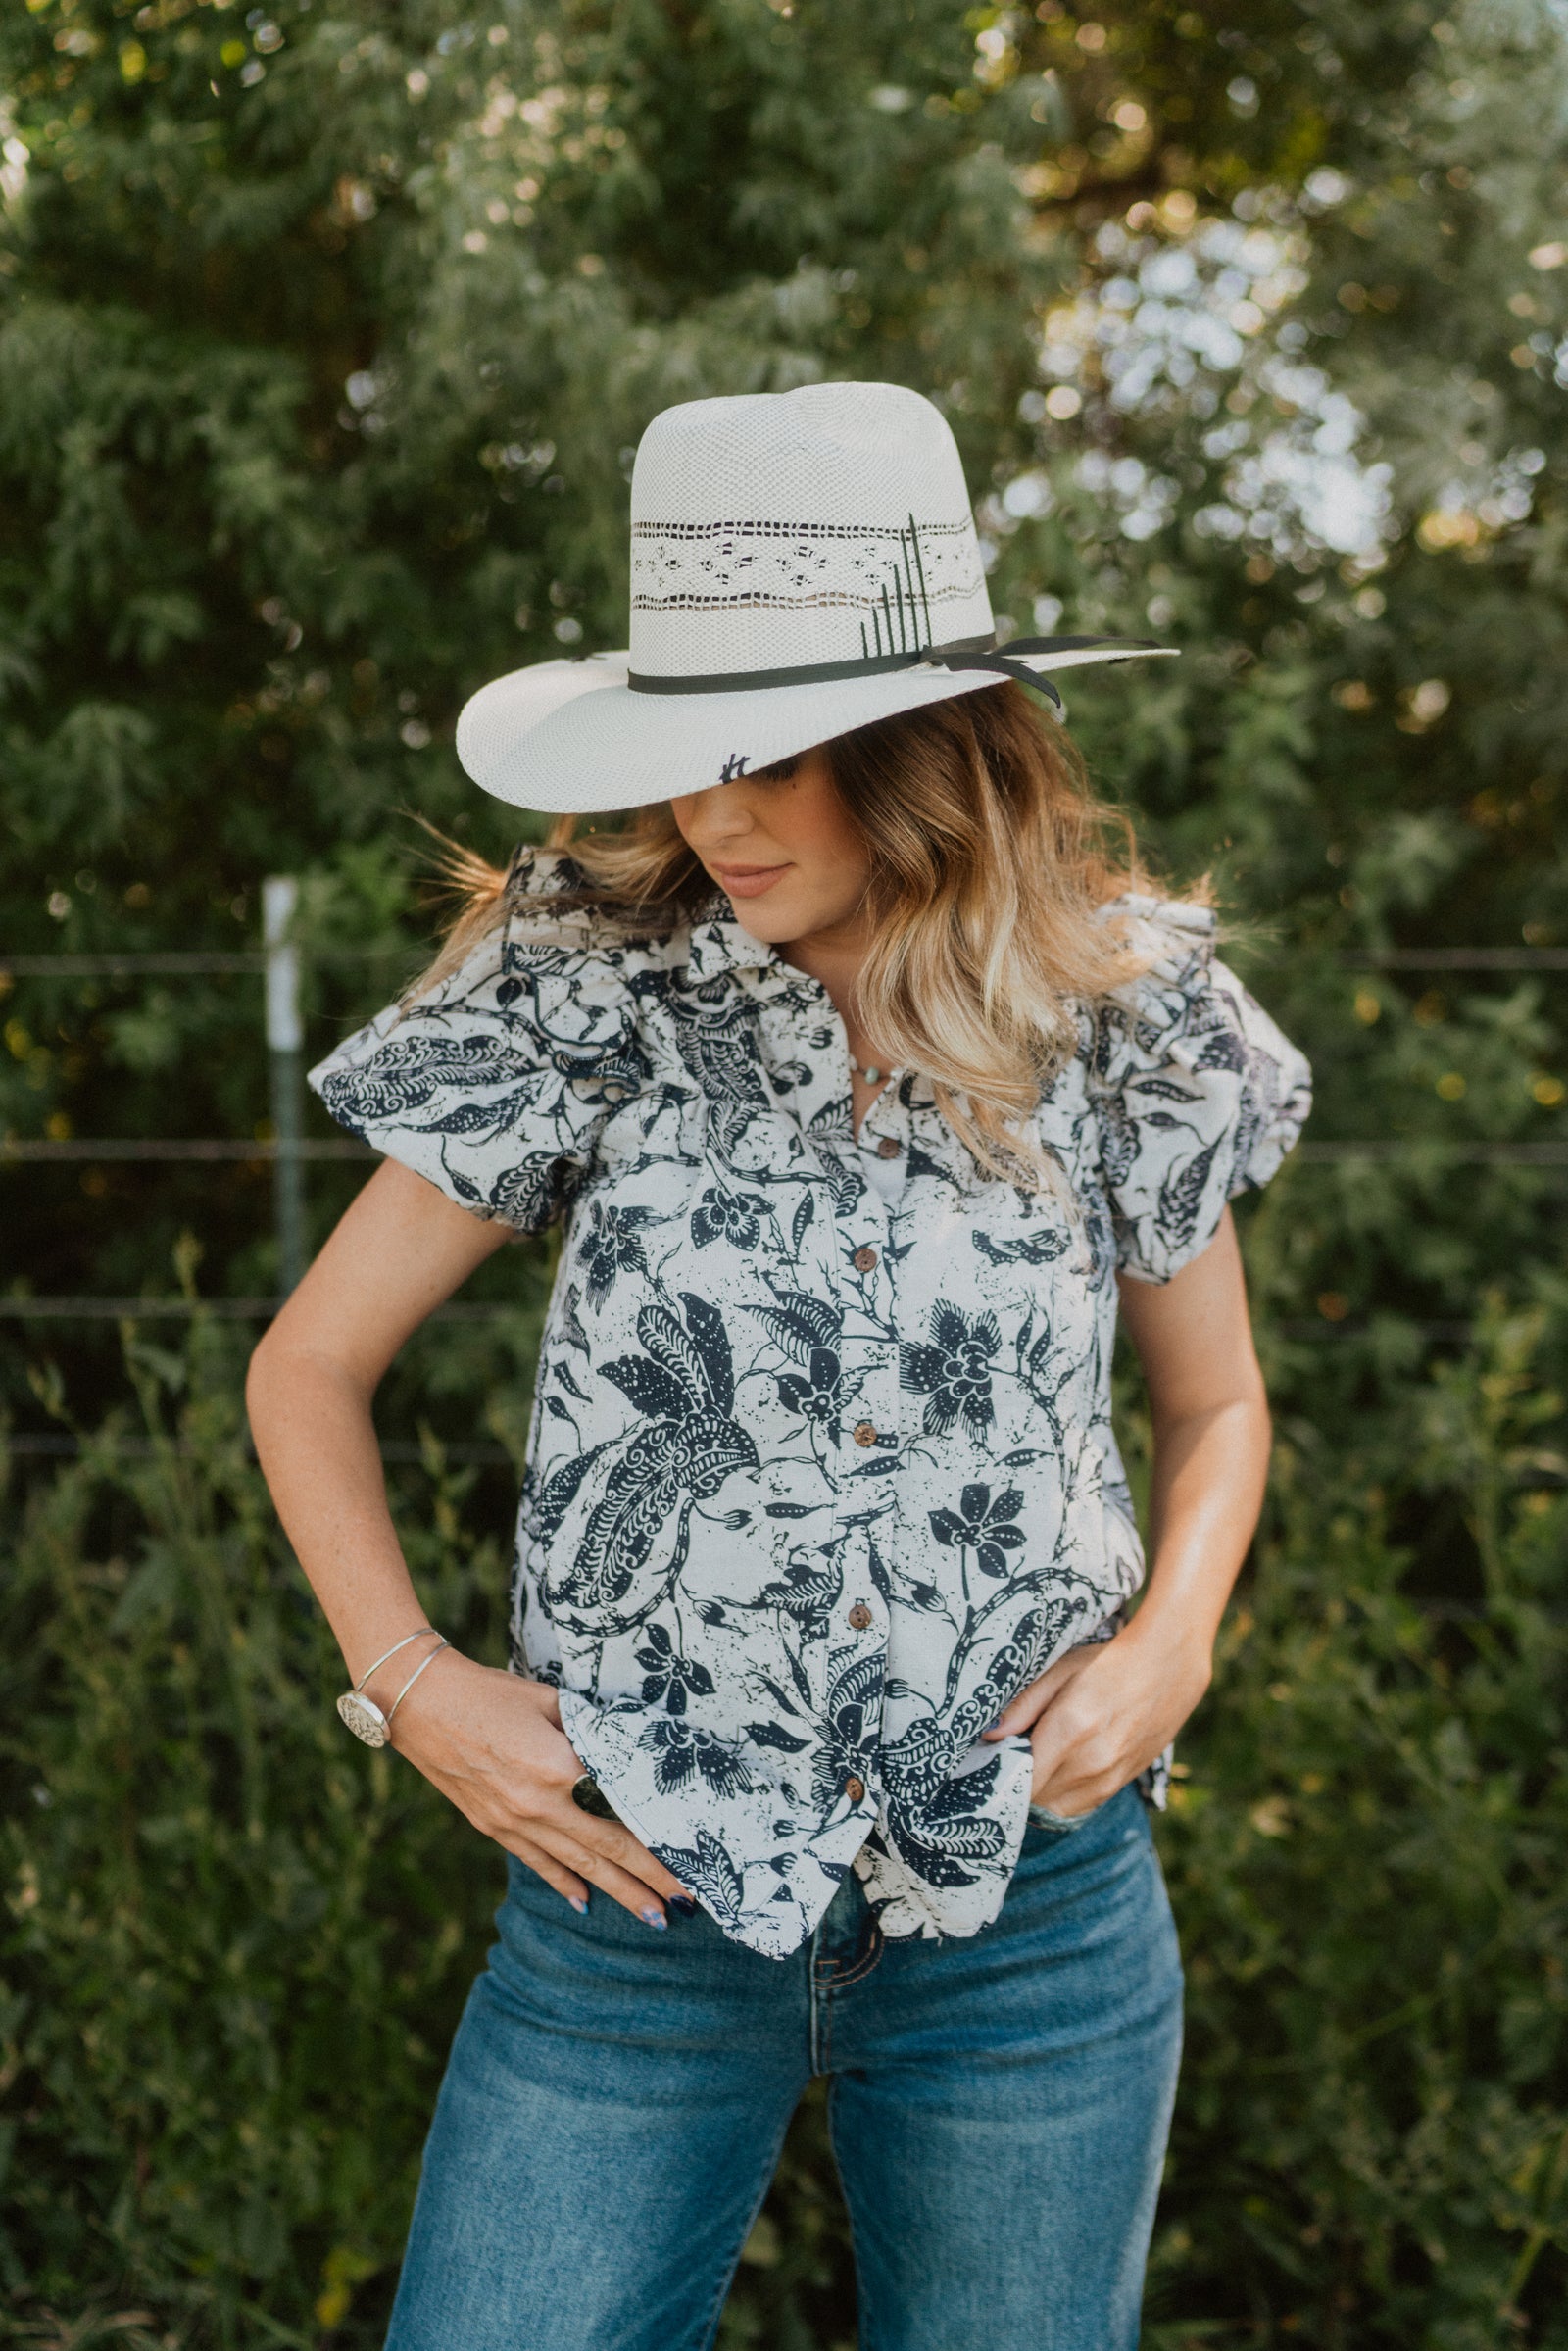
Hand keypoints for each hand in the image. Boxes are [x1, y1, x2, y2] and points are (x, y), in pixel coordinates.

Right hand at [384, 1650, 688, 1925]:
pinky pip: (538, 1862)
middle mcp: (540, 1803)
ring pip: (578, 1866)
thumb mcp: (549, 1700)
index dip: (657, 1835)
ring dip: (617, 1893)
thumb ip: (588, 1729)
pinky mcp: (493, 1828)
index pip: (621, 1808)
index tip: (690, 1854)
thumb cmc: (491, 1692)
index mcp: (559, 1766)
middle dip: (649, 1879)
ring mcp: (514, 1821)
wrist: (421, 1704)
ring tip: (651, 1917)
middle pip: (607, 1849)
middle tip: (686, 1903)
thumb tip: (622, 1750)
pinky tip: (585, 1902)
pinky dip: (564, 1883)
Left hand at [981, 1618, 1211, 1816]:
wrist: (1167, 1669)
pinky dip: (1061, 1796)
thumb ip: (1023, 1706)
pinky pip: (1079, 1807)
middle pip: (1033, 1796)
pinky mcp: (1122, 1784)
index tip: (987, 1761)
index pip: (1020, 1777)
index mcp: (1070, 1728)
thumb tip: (989, 1735)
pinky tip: (1059, 1770)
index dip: (999, 1774)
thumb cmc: (1107, 1663)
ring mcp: (1109, 1778)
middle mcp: (1090, 1761)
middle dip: (1015, 1783)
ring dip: (1037, 1793)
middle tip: (1007, 1759)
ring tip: (1034, 1763)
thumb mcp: (1060, 1670)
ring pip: (1054, 1808)